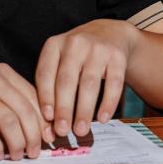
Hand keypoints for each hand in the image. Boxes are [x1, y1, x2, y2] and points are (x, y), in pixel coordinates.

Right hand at [0, 64, 54, 159]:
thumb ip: (12, 102)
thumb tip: (41, 129)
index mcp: (3, 72)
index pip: (34, 97)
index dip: (44, 121)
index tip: (49, 138)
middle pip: (25, 110)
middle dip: (34, 136)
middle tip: (34, 152)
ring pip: (9, 122)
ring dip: (17, 144)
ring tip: (17, 156)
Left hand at [35, 19, 138, 137]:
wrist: (110, 32)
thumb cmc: (78, 54)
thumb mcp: (60, 58)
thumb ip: (52, 84)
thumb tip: (48, 122)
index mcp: (54, 44)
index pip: (45, 72)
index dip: (45, 96)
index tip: (47, 118)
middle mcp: (75, 43)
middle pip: (67, 80)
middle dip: (64, 109)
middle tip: (62, 131)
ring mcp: (98, 48)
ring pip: (89, 83)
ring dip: (84, 110)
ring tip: (80, 130)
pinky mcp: (117, 56)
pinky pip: (113, 83)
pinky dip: (108, 103)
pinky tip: (103, 118)